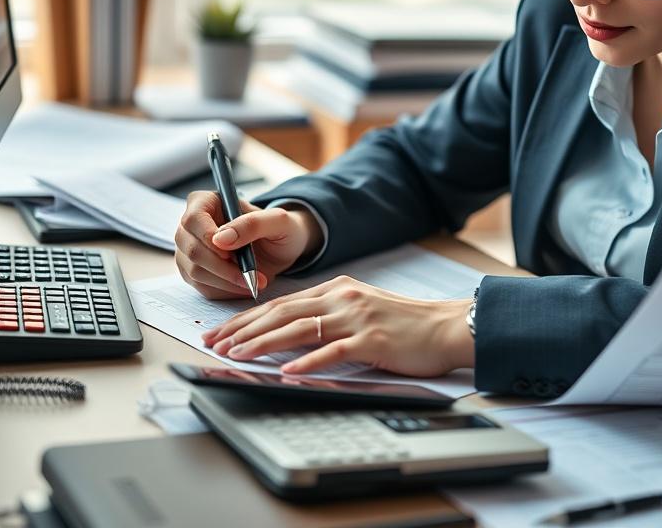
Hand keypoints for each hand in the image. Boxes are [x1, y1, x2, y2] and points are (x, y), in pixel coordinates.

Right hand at [174, 191, 322, 299]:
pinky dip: (225, 290)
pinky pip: (201, 286)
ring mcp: (188, 249)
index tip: (230, 254)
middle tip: (253, 275)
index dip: (209, 239)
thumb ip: (252, 224)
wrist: (282, 249)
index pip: (193, 219)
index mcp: (207, 201)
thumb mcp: (278, 221)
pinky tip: (244, 285)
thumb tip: (220, 239)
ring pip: (195, 271)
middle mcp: (192, 225)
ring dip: (227, 281)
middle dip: (223, 268)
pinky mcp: (193, 271)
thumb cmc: (281, 229)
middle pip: (192, 249)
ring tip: (254, 280)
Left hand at [201, 275, 474, 376]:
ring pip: (300, 328)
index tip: (221, 330)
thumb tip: (291, 332)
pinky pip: (333, 351)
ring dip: (265, 343)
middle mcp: (343, 299)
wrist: (446, 326)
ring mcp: (357, 318)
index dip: (246, 317)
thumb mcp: (362, 309)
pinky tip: (287, 371)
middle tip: (215, 343)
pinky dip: (308, 361)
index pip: (281, 302)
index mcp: (338, 290)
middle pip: (282, 312)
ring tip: (238, 354)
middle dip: (243, 328)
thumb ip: (330, 315)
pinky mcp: (373, 341)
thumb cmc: (406, 324)